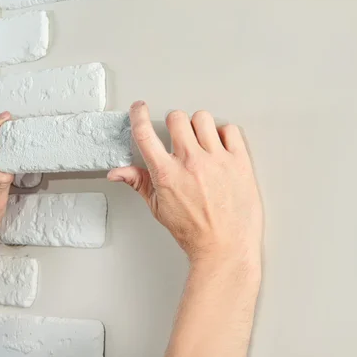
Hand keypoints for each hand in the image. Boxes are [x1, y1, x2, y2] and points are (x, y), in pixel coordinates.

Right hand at [108, 102, 262, 267]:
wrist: (225, 248)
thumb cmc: (194, 232)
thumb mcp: (159, 208)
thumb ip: (138, 183)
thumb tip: (117, 173)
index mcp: (166, 174)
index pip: (145, 133)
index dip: (139, 115)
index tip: (140, 108)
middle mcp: (190, 163)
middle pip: (176, 118)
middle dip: (174, 124)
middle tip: (179, 136)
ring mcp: (216, 160)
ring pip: (203, 118)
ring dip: (199, 126)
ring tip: (202, 142)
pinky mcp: (239, 162)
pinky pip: (230, 130)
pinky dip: (224, 135)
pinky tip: (221, 148)